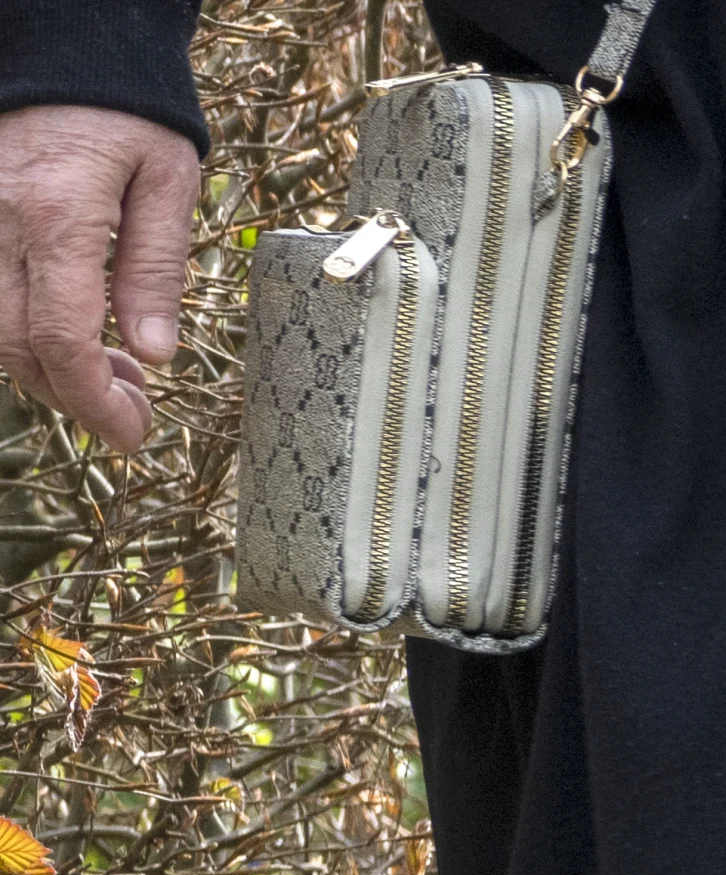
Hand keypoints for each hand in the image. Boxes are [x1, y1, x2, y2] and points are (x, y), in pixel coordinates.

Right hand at [0, 105, 200, 453]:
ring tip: (106, 373)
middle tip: (130, 408)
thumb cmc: (125, 111)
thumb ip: (156, 268)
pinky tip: (60, 335)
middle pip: (14, 345)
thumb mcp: (167, 180)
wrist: (61, 47)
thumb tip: (153, 354)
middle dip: (72, 396)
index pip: (61, 338)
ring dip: (41, 370)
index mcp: (57, 216)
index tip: (132, 431)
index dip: (93, 400)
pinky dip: (14, 332)